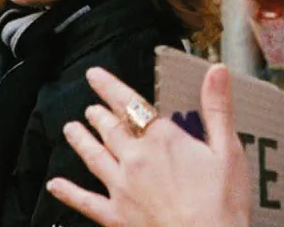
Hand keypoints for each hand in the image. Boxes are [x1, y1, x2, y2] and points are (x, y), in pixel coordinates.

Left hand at [46, 65, 251, 226]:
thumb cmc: (221, 205)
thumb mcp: (228, 151)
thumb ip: (218, 108)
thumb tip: (217, 71)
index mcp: (162, 140)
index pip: (130, 104)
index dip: (109, 87)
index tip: (94, 76)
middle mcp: (136, 159)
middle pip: (110, 129)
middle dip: (98, 115)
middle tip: (90, 108)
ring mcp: (122, 188)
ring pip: (94, 157)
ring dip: (81, 141)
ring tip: (70, 129)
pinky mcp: (116, 217)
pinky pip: (86, 202)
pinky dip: (68, 193)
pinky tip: (56, 186)